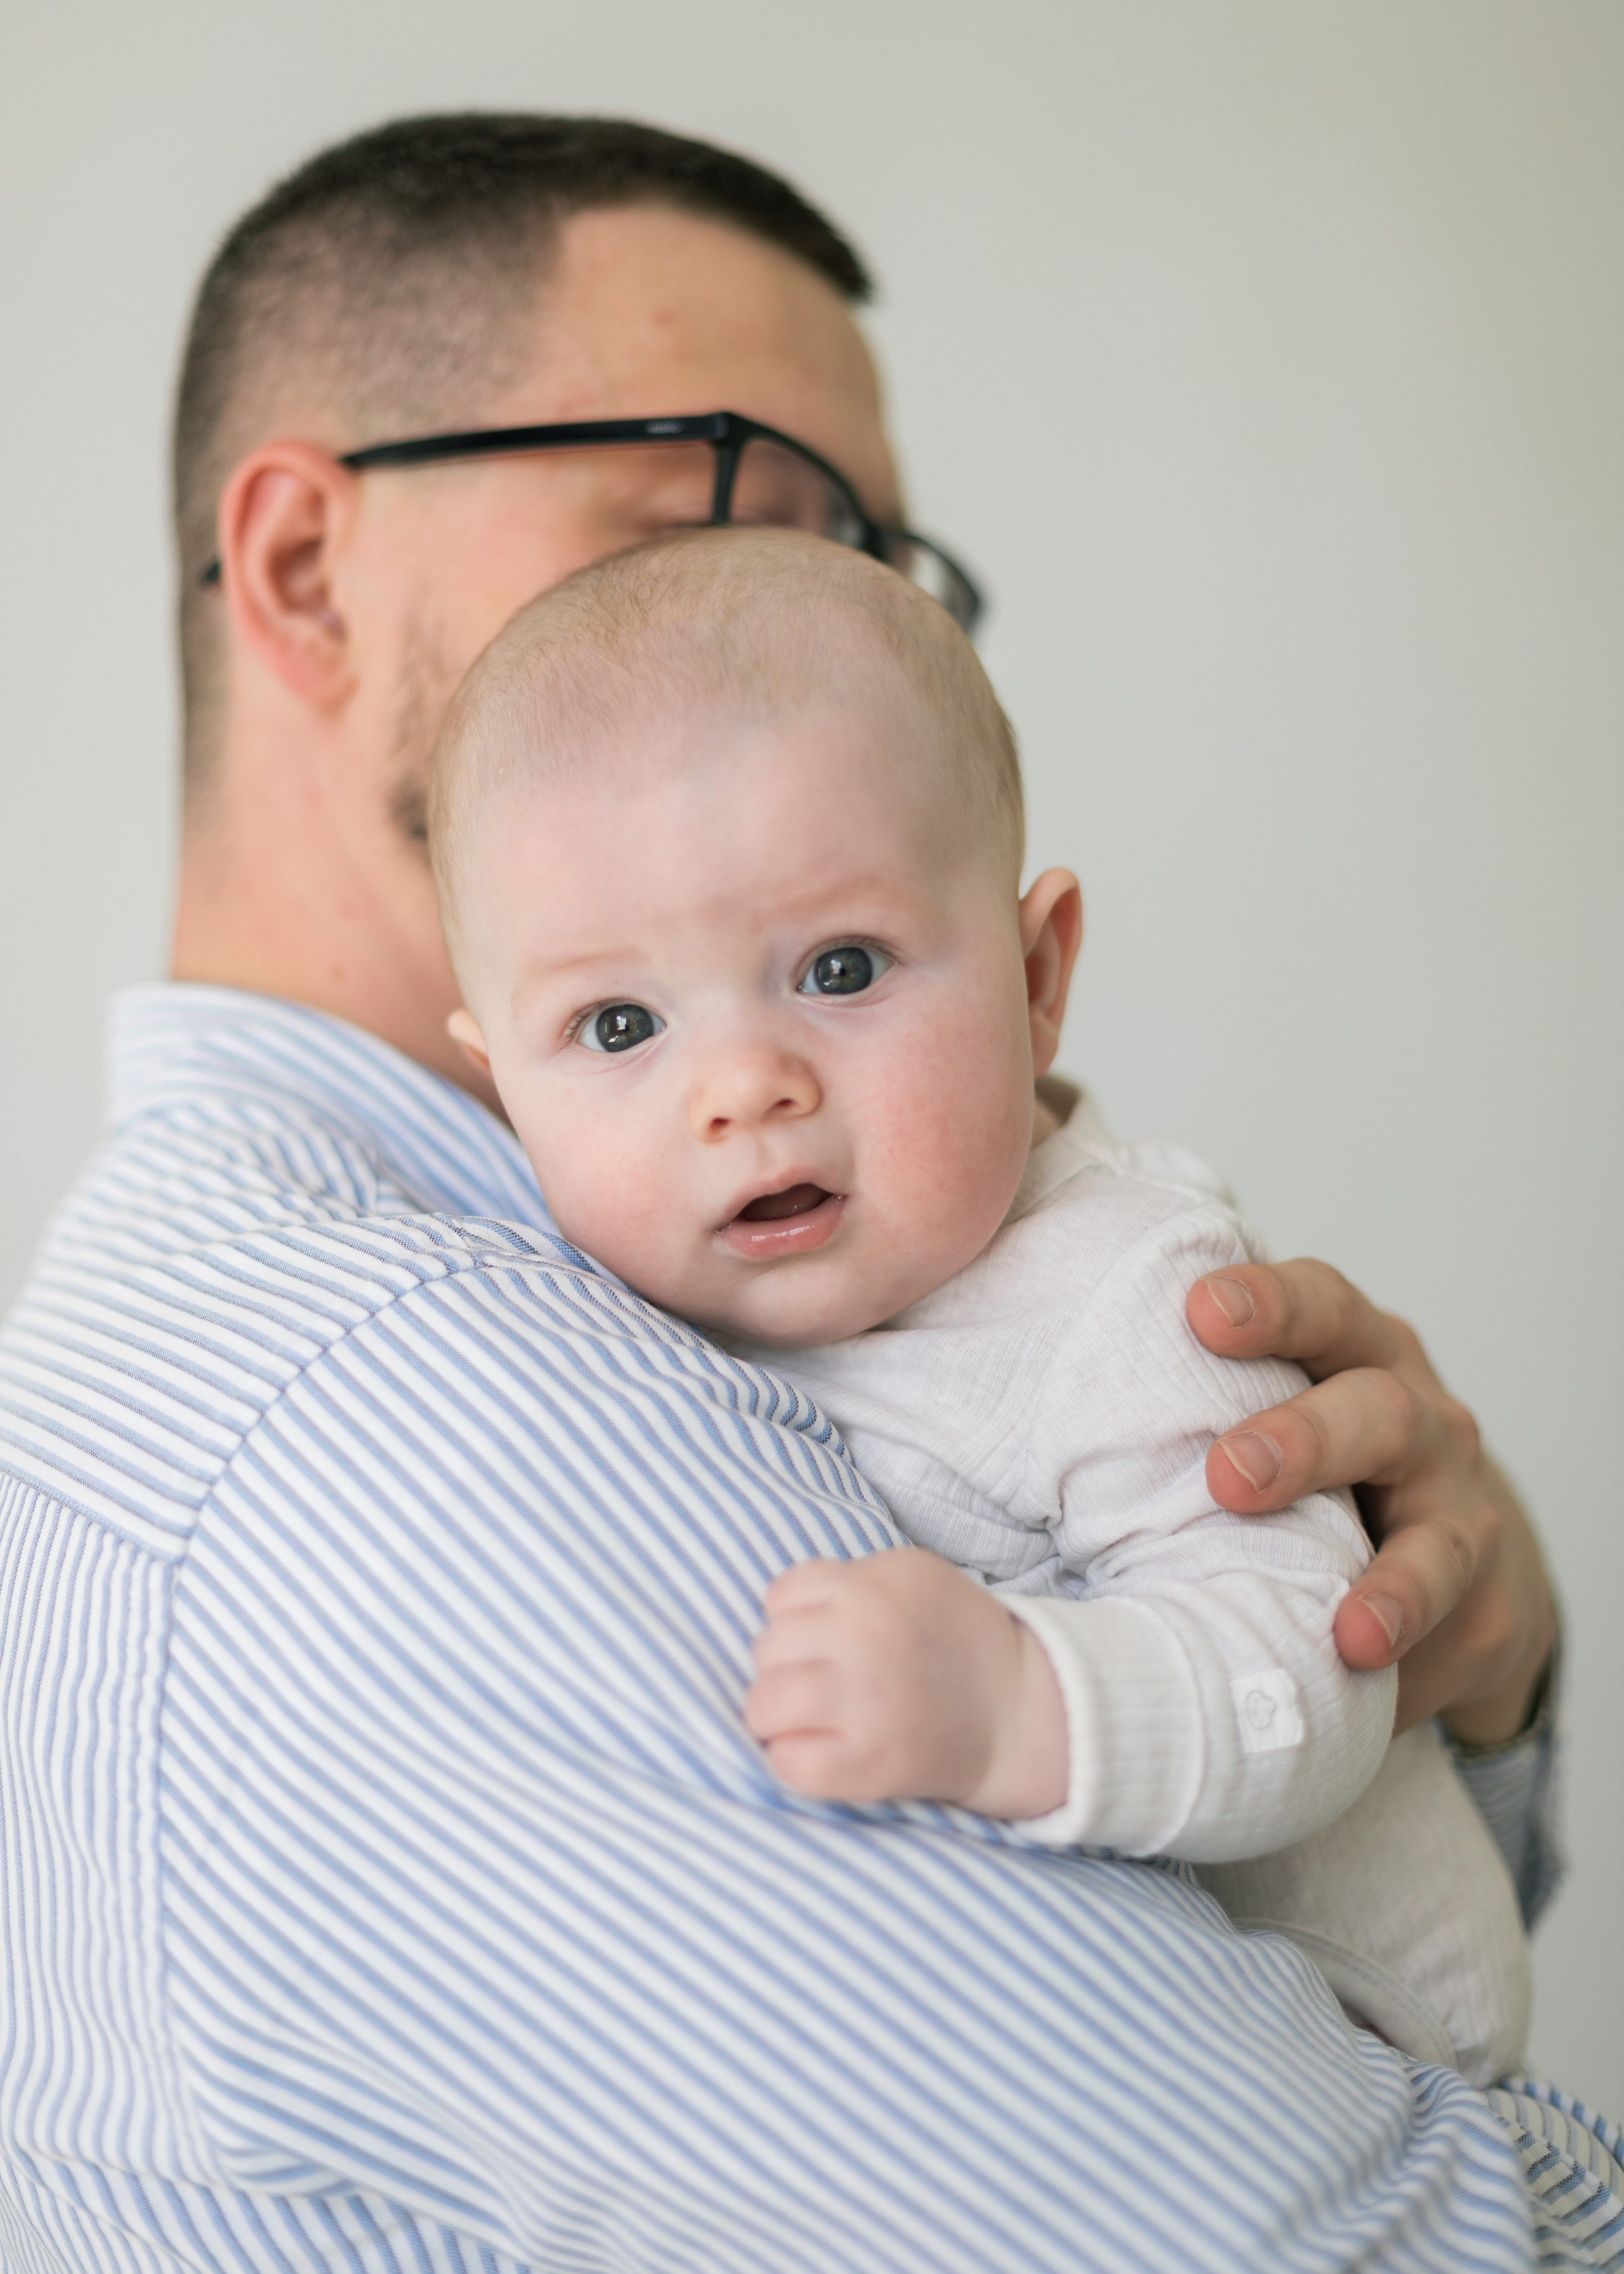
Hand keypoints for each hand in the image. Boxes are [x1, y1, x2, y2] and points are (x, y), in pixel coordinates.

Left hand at [745, 1548, 1067, 1816]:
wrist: (1018, 1710)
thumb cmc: (958, 1638)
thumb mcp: (911, 1577)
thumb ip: (850, 1580)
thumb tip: (784, 1610)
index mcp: (869, 1589)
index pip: (781, 1596)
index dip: (794, 1619)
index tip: (818, 1639)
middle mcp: (861, 1639)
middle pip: (767, 1649)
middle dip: (783, 1667)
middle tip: (817, 1682)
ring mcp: (862, 1703)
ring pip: (764, 1704)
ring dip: (775, 1715)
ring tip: (807, 1720)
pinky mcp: (868, 1763)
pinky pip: (788, 1763)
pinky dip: (791, 1761)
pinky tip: (818, 1752)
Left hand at [1187, 1259, 1556, 1741]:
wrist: (1457, 1562)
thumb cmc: (1320, 1468)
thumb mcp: (1272, 1412)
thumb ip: (1191, 1408)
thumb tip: (1022, 1428)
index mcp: (1351, 1353)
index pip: (1319, 1305)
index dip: (1266, 1302)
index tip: (1198, 1310)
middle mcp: (1418, 1415)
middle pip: (1376, 1407)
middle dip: (1304, 1438)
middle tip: (1227, 1473)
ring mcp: (1460, 1506)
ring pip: (1435, 1529)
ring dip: (1387, 1579)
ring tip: (1345, 1628)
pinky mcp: (1483, 1600)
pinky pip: (1449, 1623)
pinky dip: (1408, 1648)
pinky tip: (1363, 1667)